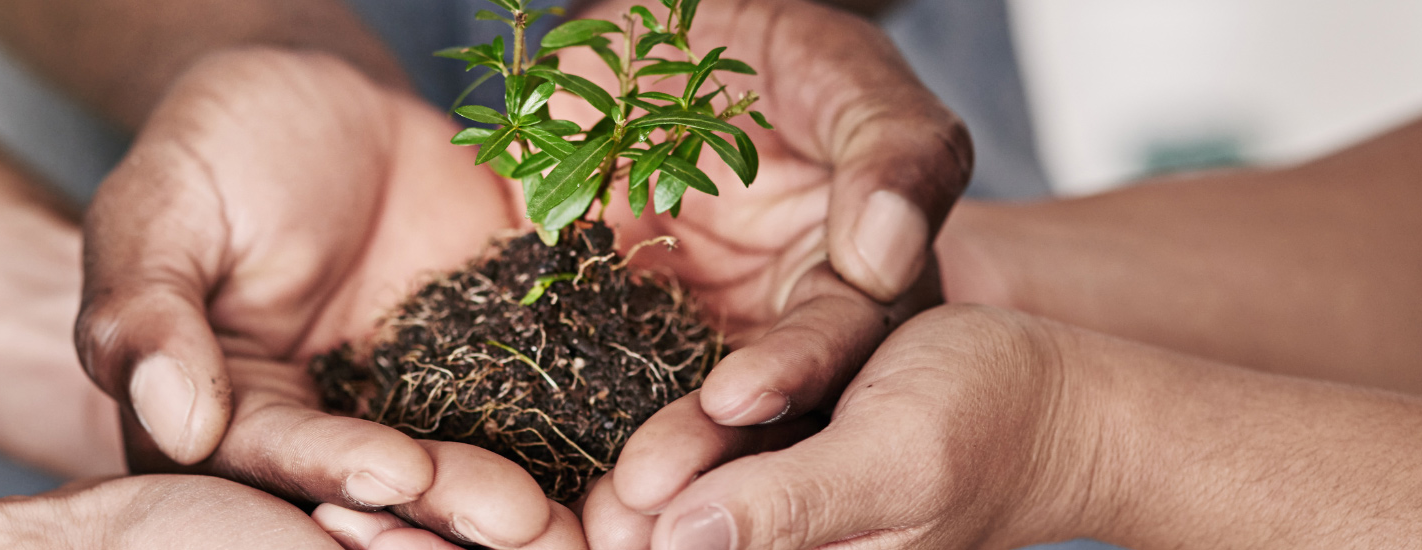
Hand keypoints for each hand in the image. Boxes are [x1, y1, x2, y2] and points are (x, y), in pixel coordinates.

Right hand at [75, 48, 579, 547]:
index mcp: (236, 417)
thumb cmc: (213, 150)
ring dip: (522, 501)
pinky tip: (631, 456)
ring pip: (471, 466)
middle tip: (520, 525)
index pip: (280, 458)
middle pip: (386, 491)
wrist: (321, 98)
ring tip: (576, 518)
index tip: (396, 473)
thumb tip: (174, 420)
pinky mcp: (496, 364)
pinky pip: (542, 401)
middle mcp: (331, 431)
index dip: (337, 469)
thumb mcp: (160, 212)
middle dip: (450, 512)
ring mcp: (419, 404)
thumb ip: (149, 314)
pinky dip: (584, 432)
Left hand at [543, 1, 962, 539]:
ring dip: (636, 458)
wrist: (650, 29)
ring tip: (597, 504)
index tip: (741, 395)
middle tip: (649, 488)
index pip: (839, 336)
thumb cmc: (771, 44)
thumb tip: (887, 256)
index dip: (794, 368)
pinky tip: (530, 459)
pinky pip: (587, 377)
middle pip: (755, 403)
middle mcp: (776, 322)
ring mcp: (692, 330)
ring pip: (669, 408)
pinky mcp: (608, 324)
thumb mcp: (844, 73)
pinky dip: (564, 419)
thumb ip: (891, 151)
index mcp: (853, 276)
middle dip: (705, 448)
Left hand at [592, 305, 1102, 549]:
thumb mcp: (894, 461)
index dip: (650, 540)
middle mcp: (780, 539)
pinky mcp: (770, 449)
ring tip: (612, 462)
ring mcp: (771, 500)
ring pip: (684, 491)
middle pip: (684, 531)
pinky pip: (710, 442)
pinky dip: (679, 427)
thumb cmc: (995, 423)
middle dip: (636, 512)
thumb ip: (792, 507)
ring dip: (650, 468)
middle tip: (600, 491)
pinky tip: (636, 401)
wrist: (1058, 392)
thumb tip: (681, 542)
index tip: (611, 513)